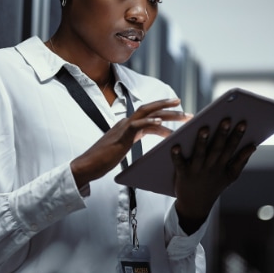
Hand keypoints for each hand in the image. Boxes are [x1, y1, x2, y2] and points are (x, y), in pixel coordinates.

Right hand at [71, 98, 191, 188]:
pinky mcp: (121, 136)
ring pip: (148, 114)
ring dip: (166, 113)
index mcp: (127, 125)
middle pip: (151, 109)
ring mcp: (123, 128)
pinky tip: (160, 122)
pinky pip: (137, 125)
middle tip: (186, 109)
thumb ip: (133, 139)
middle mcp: (126, 123)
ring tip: (182, 114)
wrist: (87, 166)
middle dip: (169, 107)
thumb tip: (146, 138)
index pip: (149, 114)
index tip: (178, 111)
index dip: (164, 112)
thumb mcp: (123, 146)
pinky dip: (149, 122)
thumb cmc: (103, 159)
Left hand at [171, 119, 255, 233]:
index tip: (242, 123)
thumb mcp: (230, 176)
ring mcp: (197, 171)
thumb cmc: (213, 186)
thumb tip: (253, 146)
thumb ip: (241, 161)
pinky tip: (175, 146)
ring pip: (200, 155)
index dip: (237, 136)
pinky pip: (179, 164)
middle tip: (226, 120)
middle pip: (217, 149)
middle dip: (222, 134)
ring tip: (204, 128)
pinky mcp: (183, 175)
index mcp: (223, 166)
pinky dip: (177, 156)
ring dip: (202, 142)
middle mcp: (211, 168)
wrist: (195, 206)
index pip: (231, 149)